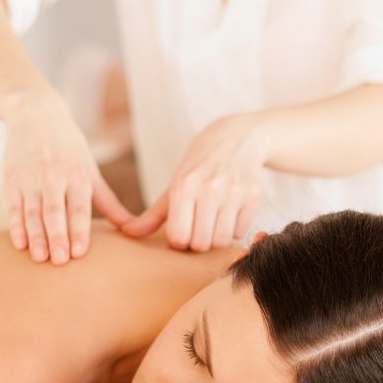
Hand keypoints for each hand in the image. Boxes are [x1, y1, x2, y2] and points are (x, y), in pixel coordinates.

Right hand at [0, 91, 136, 263]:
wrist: (36, 116)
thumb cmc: (71, 150)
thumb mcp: (91, 172)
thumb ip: (109, 203)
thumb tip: (133, 229)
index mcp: (77, 176)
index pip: (78, 208)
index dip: (79, 229)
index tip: (80, 252)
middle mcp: (54, 177)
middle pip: (55, 212)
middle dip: (57, 236)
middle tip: (59, 261)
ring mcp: (31, 180)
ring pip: (32, 212)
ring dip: (35, 235)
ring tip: (39, 258)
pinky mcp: (12, 181)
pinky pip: (13, 207)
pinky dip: (15, 226)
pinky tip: (19, 244)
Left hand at [123, 113, 269, 249]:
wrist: (238, 139)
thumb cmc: (200, 166)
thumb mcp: (175, 184)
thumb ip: (153, 214)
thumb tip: (127, 233)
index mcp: (184, 185)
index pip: (179, 237)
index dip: (179, 241)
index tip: (182, 231)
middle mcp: (209, 188)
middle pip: (201, 243)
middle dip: (198, 242)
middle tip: (198, 229)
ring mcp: (234, 192)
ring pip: (222, 241)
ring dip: (216, 238)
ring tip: (213, 223)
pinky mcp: (254, 197)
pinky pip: (241, 232)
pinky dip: (234, 229)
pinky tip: (230, 214)